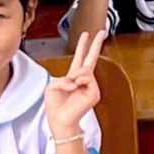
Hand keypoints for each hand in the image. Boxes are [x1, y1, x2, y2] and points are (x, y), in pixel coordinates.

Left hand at [45, 25, 107, 141]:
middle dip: (96, 44)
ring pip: (84, 70)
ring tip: (70, 86)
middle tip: (101, 32)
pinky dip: (78, 82)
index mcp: (72, 77)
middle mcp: (83, 80)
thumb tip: (76, 78)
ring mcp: (90, 86)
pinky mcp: (94, 92)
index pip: (79, 58)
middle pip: (91, 58)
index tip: (86, 35)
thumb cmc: (55, 106)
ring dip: (74, 76)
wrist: (60, 121)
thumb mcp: (52, 86)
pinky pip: (87, 78)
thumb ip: (63, 77)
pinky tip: (75, 88)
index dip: (83, 46)